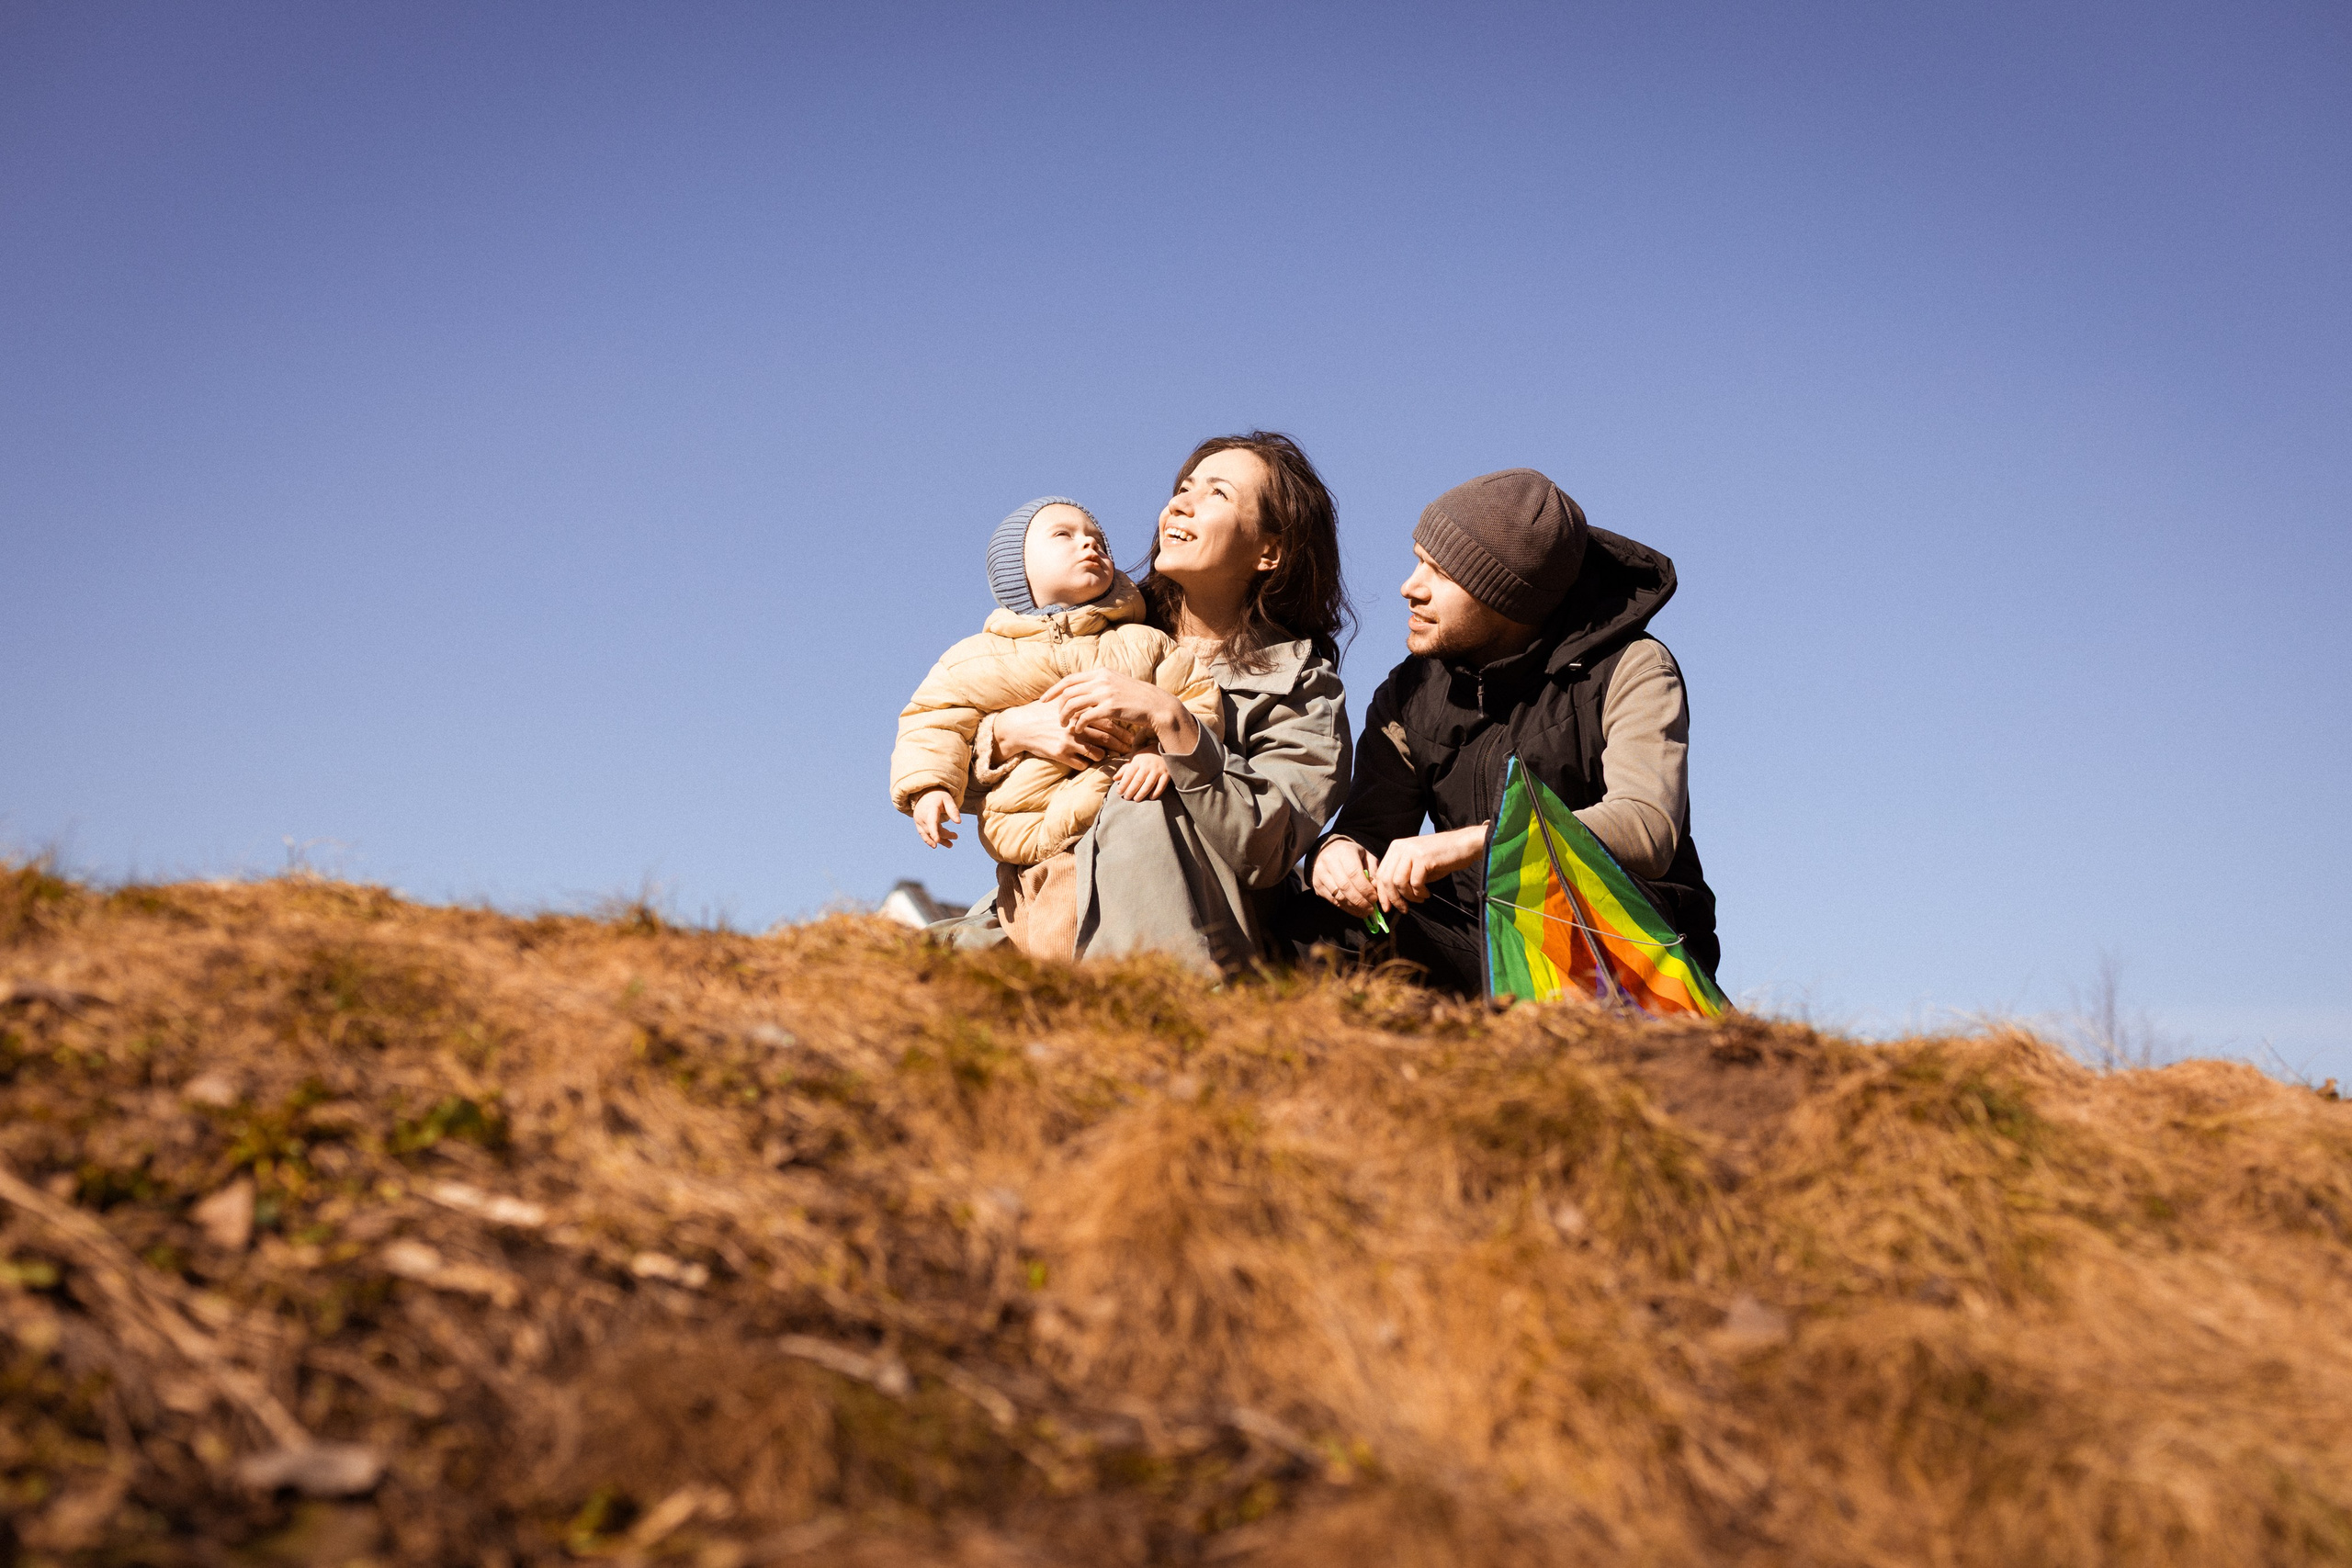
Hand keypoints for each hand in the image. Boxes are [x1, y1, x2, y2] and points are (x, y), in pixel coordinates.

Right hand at [912, 789, 960, 847]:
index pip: (931, 822)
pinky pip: (923, 834)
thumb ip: (953, 810)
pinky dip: (930, 840)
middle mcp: (922, 816)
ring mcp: (918, 821)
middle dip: (945, 835)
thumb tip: (958, 822)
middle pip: (933, 830)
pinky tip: (936, 844)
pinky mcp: (918, 824)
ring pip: (928, 834)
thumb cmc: (938, 796)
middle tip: (956, 836)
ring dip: (939, 840)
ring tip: (950, 845)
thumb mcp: (947, 799)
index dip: (934, 832)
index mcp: (930, 809)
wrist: (924, 793)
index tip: (937, 840)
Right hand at [993, 700, 1117, 768]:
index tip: (1131, 733)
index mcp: (1078, 710)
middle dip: (1120, 744)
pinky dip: (1089, 764)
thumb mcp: (1062, 703)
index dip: (1121, 728)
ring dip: (1106, 756)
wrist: (1020, 726)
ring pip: (1097, 752)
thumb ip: (1081, 702)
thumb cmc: (1042, 713)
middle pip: (1106, 736)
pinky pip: (1082, 764)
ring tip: (1112, 757)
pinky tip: (1091, 762)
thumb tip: (1102, 703)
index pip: (1107, 719)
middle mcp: (1076, 725)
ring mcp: (1069, 740)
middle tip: (1129, 748)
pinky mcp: (1060, 753)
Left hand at [1043, 670, 1198, 755]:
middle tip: (1057, 718)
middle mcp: (1101, 679)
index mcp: (1101, 672)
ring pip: (1074, 704)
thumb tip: (1082, 689)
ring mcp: (1106, 692)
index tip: (1044, 700)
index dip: (1054, 690)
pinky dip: (1079, 724)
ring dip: (1066, 716)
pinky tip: (1078, 730)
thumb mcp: (1116, 683)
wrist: (1156, 705)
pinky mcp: (1111, 707)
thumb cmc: (1136, 698)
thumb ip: (1100, 684)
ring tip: (1065, 725)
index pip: (1070, 679)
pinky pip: (1086, 716)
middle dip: (1058, 706)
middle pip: (1068, 692)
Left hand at [1112, 752, 1170, 801]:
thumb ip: (1125, 769)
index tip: (1119, 792)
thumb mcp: (1135, 759)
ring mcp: (1158, 770)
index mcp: (1138, 761)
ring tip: (1136, 799)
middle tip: (1126, 798)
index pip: (1129, 774)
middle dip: (1131, 790)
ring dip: (1142, 793)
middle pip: (1138, 780)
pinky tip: (1151, 797)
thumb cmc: (1146, 756)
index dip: (1123, 784)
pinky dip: (1157, 792)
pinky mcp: (1167, 773)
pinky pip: (1162, 785)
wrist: (1163, 749)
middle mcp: (1148, 765)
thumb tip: (1115, 778)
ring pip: (1149, 784)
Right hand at [1312, 837, 1379, 916]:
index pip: (1354, 873)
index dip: (1365, 889)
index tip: (1374, 898)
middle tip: (1371, 909)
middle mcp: (1329, 861)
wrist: (1329, 850)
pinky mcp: (1316, 884)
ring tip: (1365, 912)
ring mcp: (1320, 873)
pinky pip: (1332, 900)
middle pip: (1345, 887)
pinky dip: (1346, 908)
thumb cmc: (1352, 855)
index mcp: (1344, 852)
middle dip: (1360, 901)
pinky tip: (1356, 910)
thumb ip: (1373, 871)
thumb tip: (1375, 889)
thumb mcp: (1366, 856)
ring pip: (1338, 896)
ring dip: (1353, 907)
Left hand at [1372, 823, 1488, 910]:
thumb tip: (1388, 895)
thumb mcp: (1416, 865)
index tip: (1387, 907)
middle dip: (1393, 899)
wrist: (1462, 845)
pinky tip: (1427, 893)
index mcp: (1395, 848)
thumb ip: (1401, 876)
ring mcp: (1410, 851)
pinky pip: (1415, 882)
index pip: (1380, 874)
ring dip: (1408, 896)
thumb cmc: (1440, 858)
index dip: (1382, 893)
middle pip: (1386, 879)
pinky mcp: (1422, 857)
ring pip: (1398, 882)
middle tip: (1403, 909)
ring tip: (1419, 900)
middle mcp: (1400, 847)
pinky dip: (1420, 893)